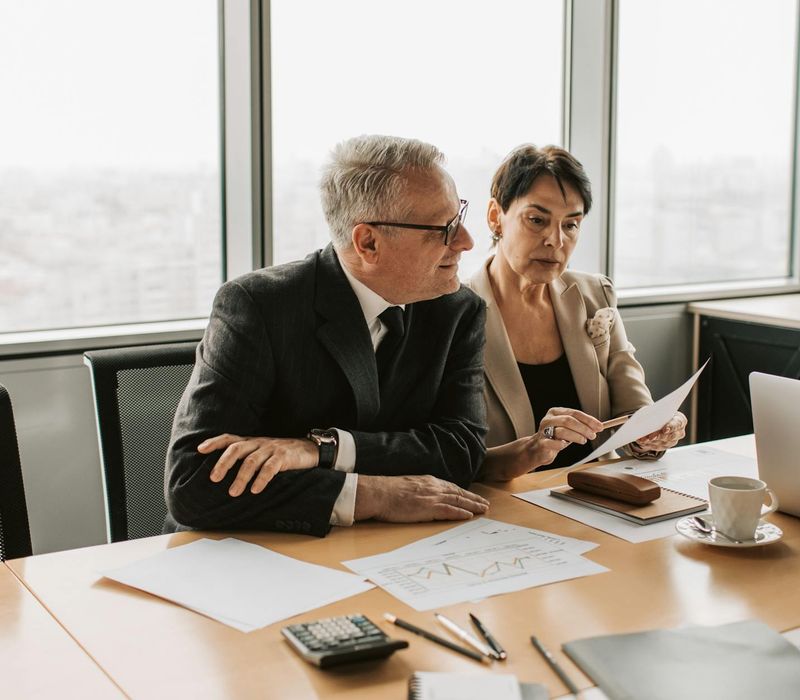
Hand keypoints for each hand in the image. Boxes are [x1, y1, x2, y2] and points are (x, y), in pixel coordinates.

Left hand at [199, 434, 318, 495]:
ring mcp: (271, 449)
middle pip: (237, 449)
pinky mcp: (284, 457)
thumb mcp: (262, 452)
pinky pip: (270, 468)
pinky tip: (255, 490)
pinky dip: (261, 479)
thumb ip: (246, 458)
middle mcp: (259, 443)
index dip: (215, 442)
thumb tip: (224, 474)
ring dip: (241, 477)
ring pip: (252, 461)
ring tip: (233, 492)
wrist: (309, 449)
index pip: (230, 438)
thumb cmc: (281, 454)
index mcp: (251, 442)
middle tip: (214, 478)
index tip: (200, 449)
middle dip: (224, 463)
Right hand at [353, 475, 489, 521]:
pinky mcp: (428, 508)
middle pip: (458, 493)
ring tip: (483, 510)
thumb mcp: (407, 485)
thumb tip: (422, 496)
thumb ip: (418, 489)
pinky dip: (460, 513)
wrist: (378, 493)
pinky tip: (469, 516)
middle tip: (485, 504)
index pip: (450, 487)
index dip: (464, 492)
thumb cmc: (387, 491)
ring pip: (458, 501)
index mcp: (427, 481)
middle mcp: (433, 487)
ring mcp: (431, 497)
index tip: (472, 497)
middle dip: (473, 499)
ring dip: (472, 506)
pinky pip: (449, 511)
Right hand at [483, 407, 602, 480]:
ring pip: (562, 430)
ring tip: (583, 441)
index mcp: (555, 412)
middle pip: (568, 420)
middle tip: (593, 435)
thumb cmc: (554, 438)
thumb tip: (598, 426)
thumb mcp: (567, 429)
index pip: (574, 413)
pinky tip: (564, 446)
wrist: (536, 450)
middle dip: (584, 428)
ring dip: (576, 436)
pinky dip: (561, 445)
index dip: (588, 420)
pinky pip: (553, 443)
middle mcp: (548, 419)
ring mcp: (543, 431)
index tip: (599, 426)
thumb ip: (580, 426)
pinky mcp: (540, 443)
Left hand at [633, 411, 686, 451]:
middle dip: (659, 436)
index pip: (677, 424)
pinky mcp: (665, 446)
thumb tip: (646, 418)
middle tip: (651, 437)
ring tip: (642, 439)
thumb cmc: (659, 412)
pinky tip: (642, 441)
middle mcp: (679, 432)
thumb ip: (654, 412)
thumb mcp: (656, 409)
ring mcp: (673, 440)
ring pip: (663, 443)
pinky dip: (648, 444)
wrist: (658, 418)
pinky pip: (657, 447)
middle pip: (670, 436)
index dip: (671, 427)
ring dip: (651, 442)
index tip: (665, 430)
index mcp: (680, 420)